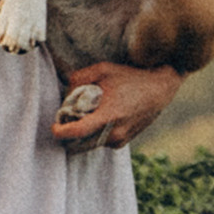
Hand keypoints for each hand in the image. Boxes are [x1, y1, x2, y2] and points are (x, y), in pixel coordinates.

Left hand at [52, 61, 182, 148]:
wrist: (159, 88)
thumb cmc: (130, 77)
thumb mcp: (102, 69)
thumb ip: (78, 78)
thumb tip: (65, 93)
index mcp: (108, 115)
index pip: (77, 132)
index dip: (60, 132)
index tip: (53, 127)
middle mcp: (115, 133)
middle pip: (79, 143)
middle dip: (68, 134)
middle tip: (67, 118)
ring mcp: (120, 140)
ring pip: (88, 144)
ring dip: (80, 134)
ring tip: (82, 115)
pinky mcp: (123, 143)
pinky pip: (99, 142)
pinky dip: (92, 134)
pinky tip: (96, 118)